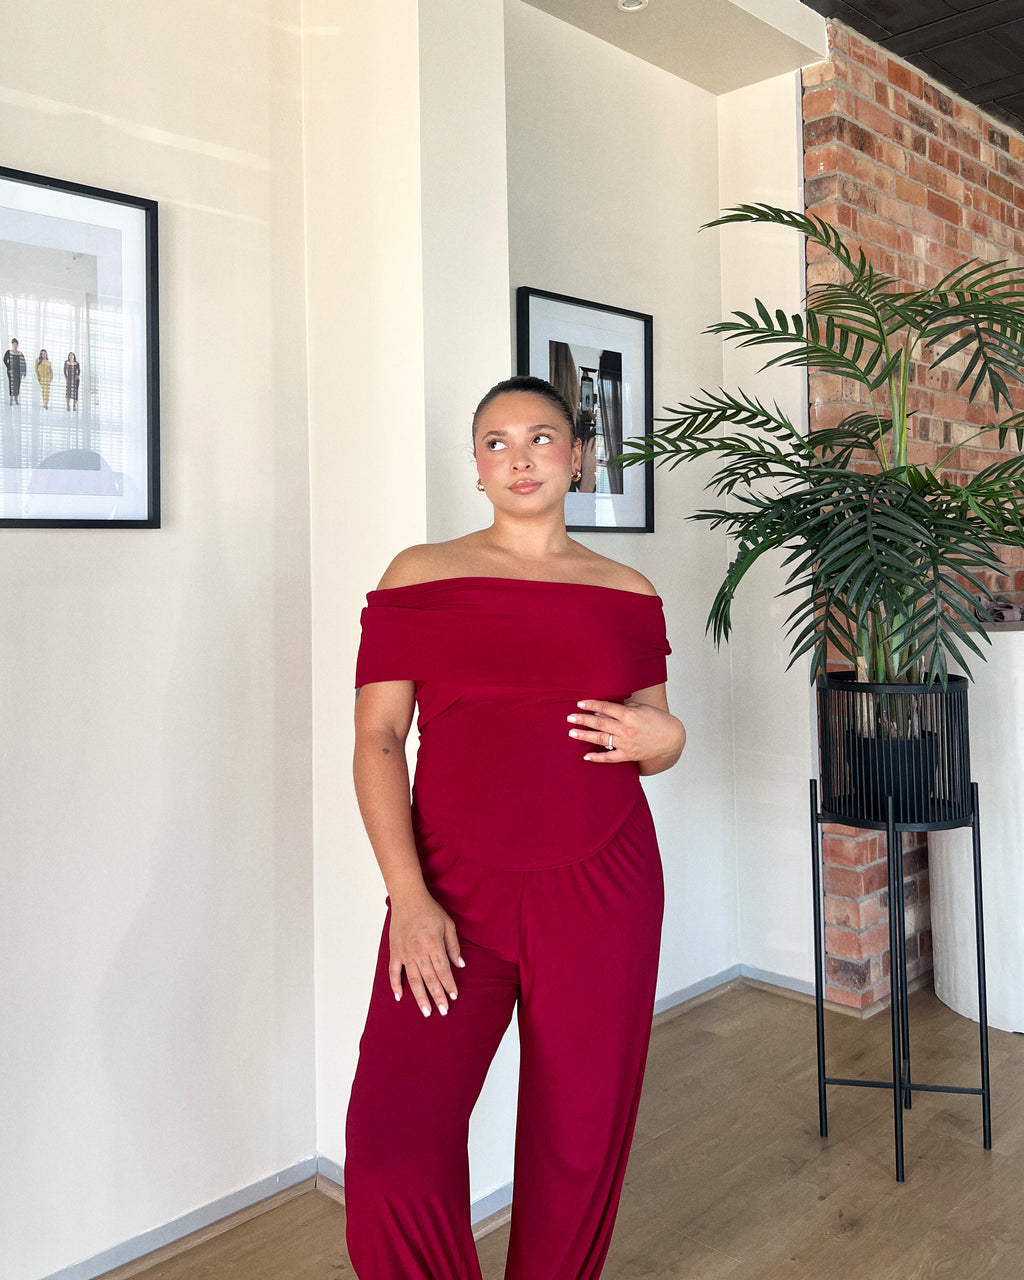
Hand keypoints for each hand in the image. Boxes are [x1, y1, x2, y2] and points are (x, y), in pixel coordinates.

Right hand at [388, 887, 463, 1016]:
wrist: (408, 899)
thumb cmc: (429, 910)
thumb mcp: (448, 925)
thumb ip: (453, 946)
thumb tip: (460, 965)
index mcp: (433, 944)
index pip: (443, 971)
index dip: (449, 985)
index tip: (454, 997)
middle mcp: (419, 951)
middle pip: (430, 979)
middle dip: (437, 997)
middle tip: (443, 1011)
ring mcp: (405, 953)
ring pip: (413, 980)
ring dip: (420, 997)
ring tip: (426, 1011)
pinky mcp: (395, 952)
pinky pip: (394, 972)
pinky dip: (395, 985)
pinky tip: (400, 997)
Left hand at [567, 697, 684, 766]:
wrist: (671, 738)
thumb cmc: (656, 719)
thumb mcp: (640, 708)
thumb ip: (621, 709)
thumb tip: (602, 712)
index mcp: (629, 715)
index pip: (606, 708)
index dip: (591, 705)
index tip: (580, 704)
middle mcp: (626, 729)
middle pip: (600, 723)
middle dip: (583, 720)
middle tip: (570, 718)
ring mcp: (627, 743)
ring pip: (601, 739)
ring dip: (585, 735)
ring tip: (572, 732)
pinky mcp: (629, 755)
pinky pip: (610, 757)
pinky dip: (597, 757)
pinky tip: (586, 755)